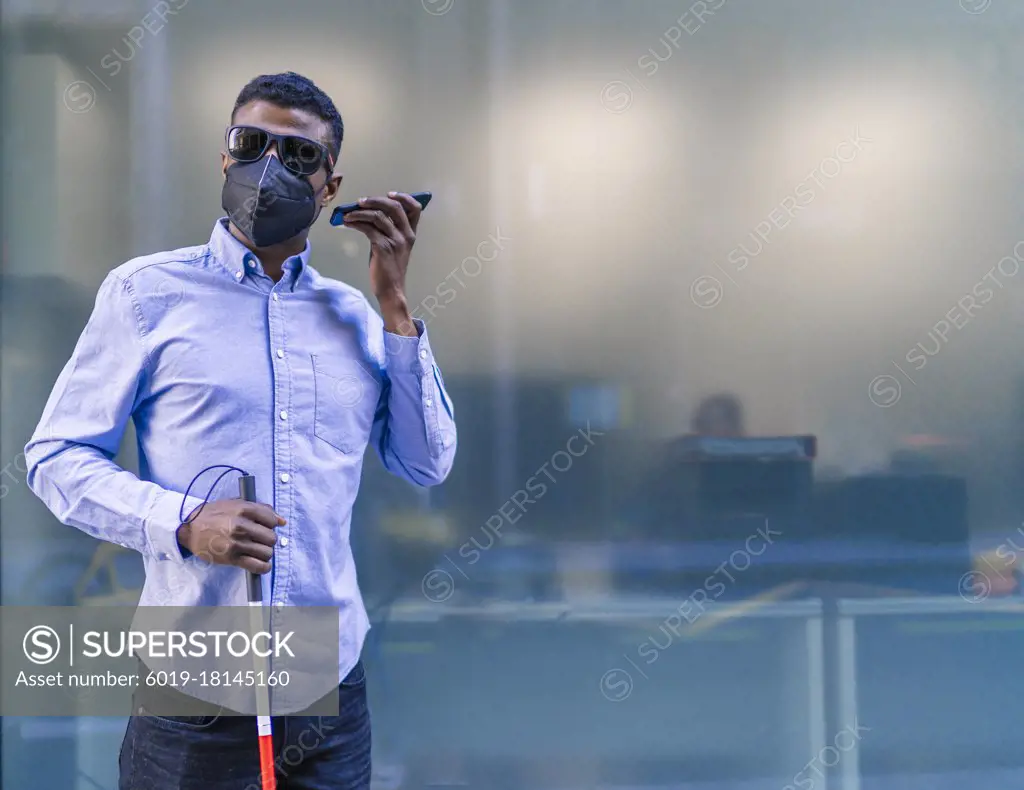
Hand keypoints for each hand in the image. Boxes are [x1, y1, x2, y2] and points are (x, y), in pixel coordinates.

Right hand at [176, 498, 284, 573]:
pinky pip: (257, 566)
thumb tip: (282, 521)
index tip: (266, 526)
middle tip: (260, 540)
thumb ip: (260, 509)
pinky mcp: (231, 558)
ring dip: (265, 553)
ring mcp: (236, 543)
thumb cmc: (214, 514)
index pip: (272, 520)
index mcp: (243, 509)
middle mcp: (241, 526)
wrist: (190, 528)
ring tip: (257, 550)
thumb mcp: (236, 503)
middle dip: (268, 540)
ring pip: (266, 552)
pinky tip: (261, 563)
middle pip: (271, 538)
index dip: (272, 524)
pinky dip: (263, 567)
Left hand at [342, 193, 422, 314]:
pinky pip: (368, 228)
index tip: (389, 194)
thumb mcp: (395, 246)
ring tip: (348, 214)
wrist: (391, 290)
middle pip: (394, 206)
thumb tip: (371, 213)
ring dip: (359, 212)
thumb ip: (389, 230)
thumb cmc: (390, 268)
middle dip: (375, 200)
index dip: (403, 197)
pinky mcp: (383, 247)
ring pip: (378, 215)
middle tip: (360, 201)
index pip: (415, 208)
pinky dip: (355, 222)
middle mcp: (406, 235)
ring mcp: (395, 241)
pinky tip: (347, 223)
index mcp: (411, 234)